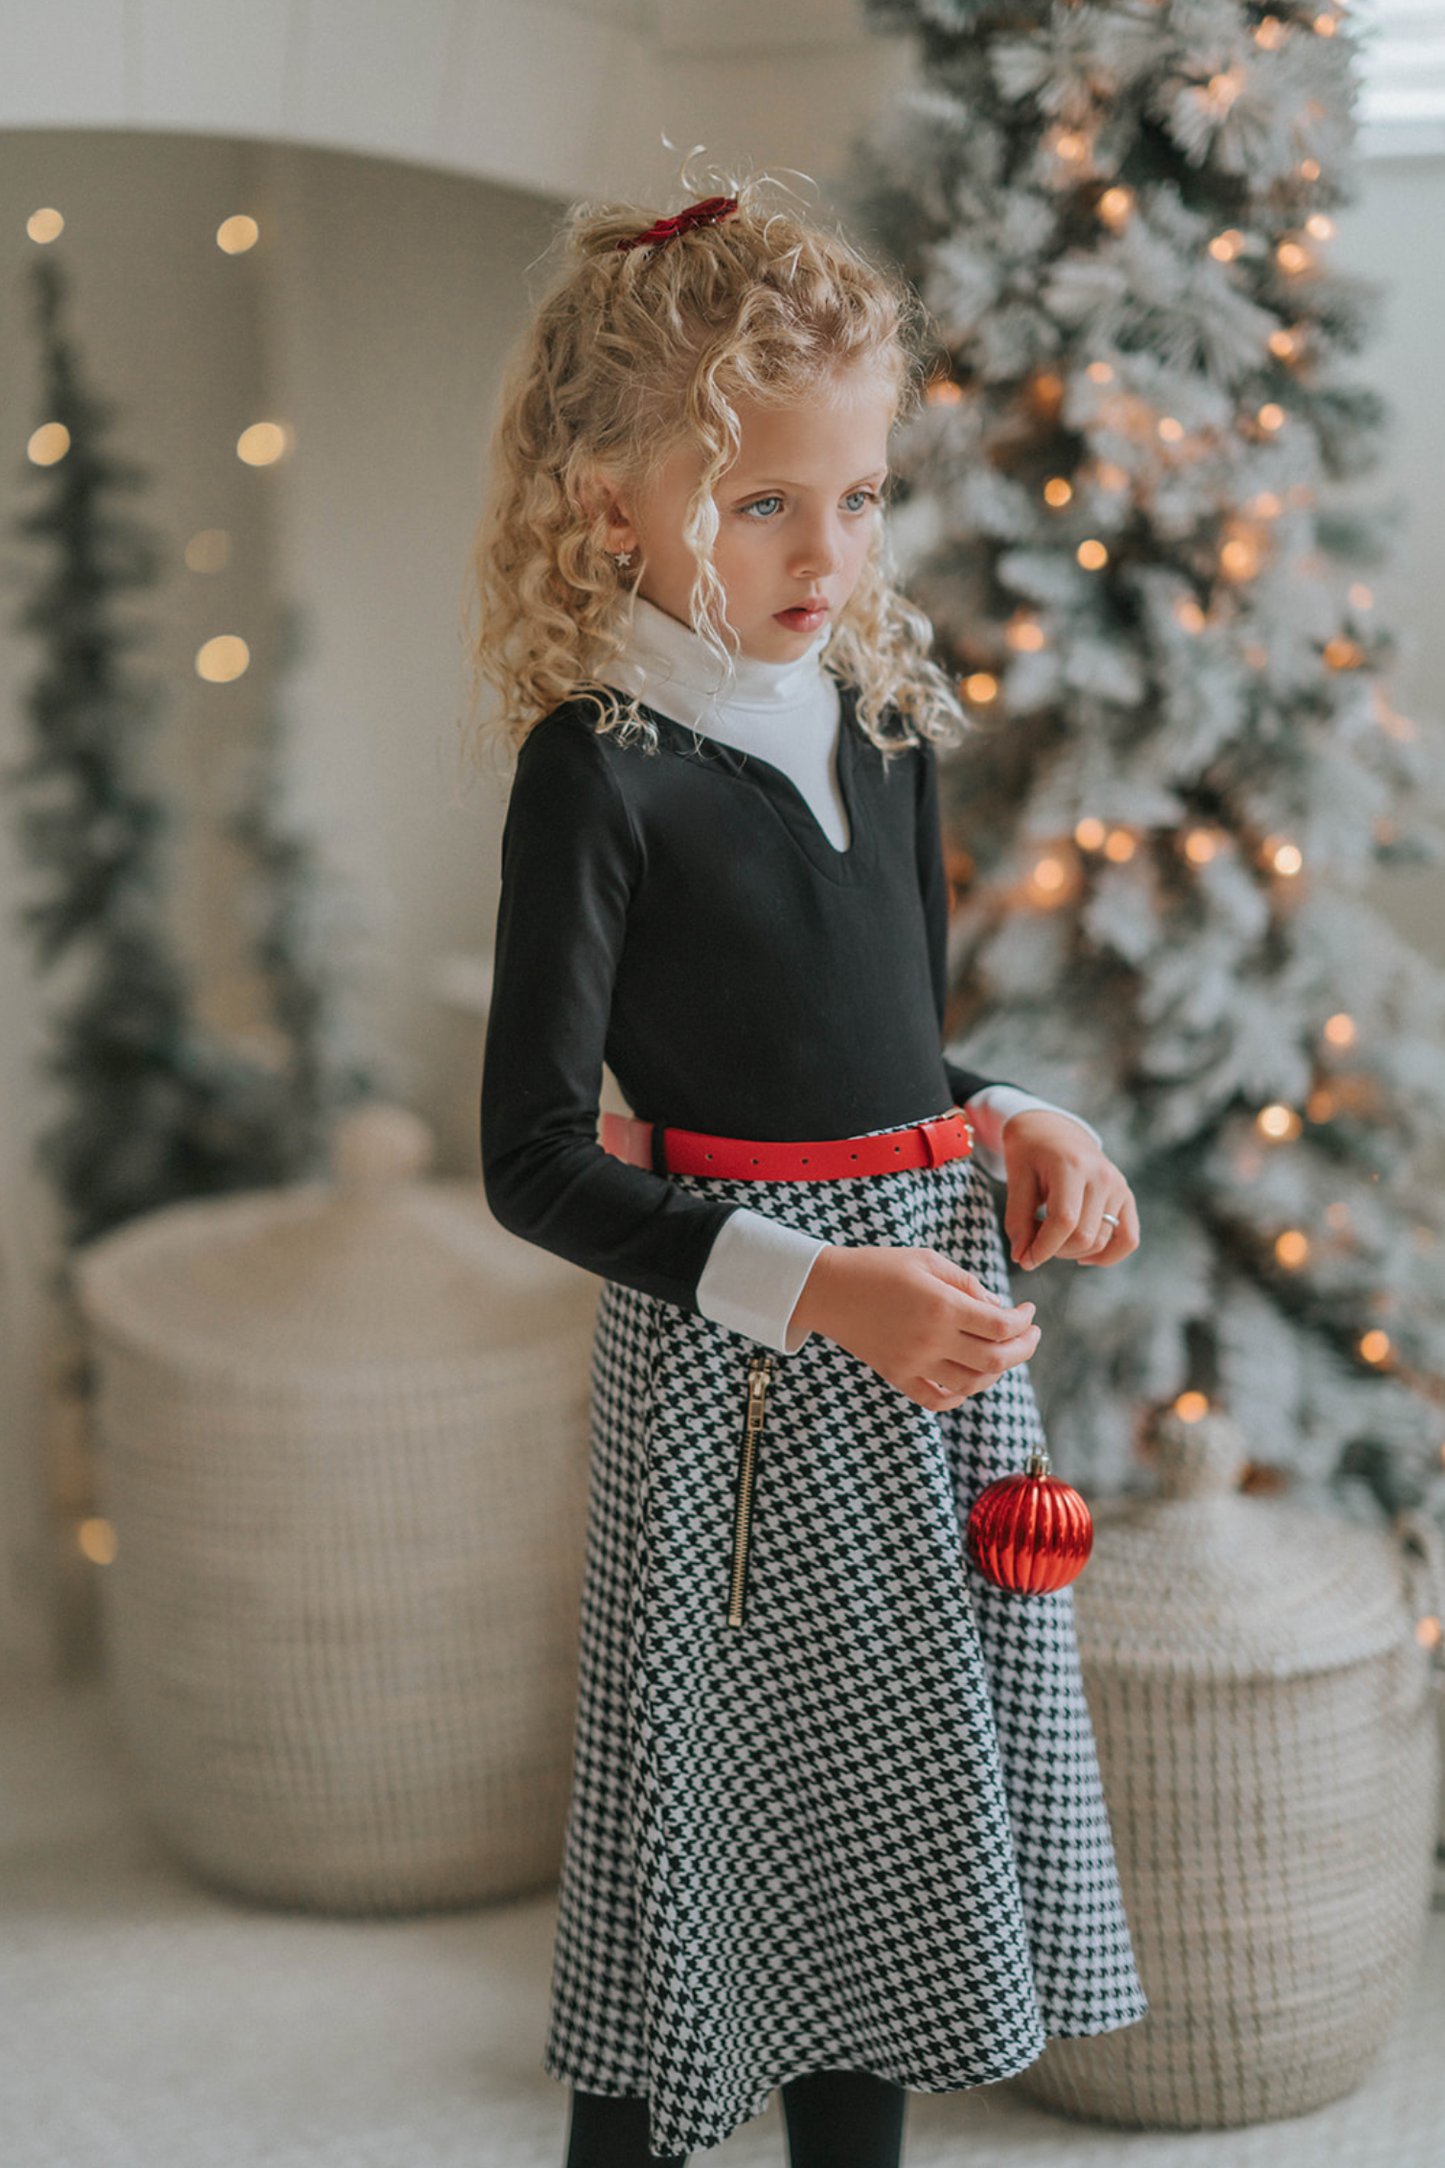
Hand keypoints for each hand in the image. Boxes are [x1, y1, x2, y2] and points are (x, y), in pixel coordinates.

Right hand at [790, 1244, 1039, 1411]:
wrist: (828, 1288)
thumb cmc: (879, 1266)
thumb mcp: (928, 1260)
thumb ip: (967, 1283)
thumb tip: (997, 1308)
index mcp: (942, 1306)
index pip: (1001, 1326)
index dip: (1024, 1321)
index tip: (1028, 1312)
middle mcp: (932, 1340)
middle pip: (996, 1360)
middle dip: (1023, 1349)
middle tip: (1030, 1335)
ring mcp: (914, 1363)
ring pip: (973, 1384)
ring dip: (997, 1372)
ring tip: (1000, 1353)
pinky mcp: (897, 1376)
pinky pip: (938, 1399)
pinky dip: (960, 1395)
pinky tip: (967, 1380)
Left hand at [1001, 1111, 1138, 1270]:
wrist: (1053, 1129)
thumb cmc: (1030, 1154)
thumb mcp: (1016, 1181)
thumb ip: (1018, 1221)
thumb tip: (1024, 1259)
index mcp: (1072, 1165)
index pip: (1064, 1221)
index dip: (1043, 1248)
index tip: (1025, 1259)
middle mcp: (1102, 1176)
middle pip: (1084, 1237)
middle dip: (1055, 1250)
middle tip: (1035, 1238)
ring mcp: (1118, 1186)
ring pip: (1101, 1242)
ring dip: (1072, 1251)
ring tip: (1053, 1236)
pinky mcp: (1126, 1196)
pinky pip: (1129, 1239)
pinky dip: (1108, 1255)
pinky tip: (1083, 1255)